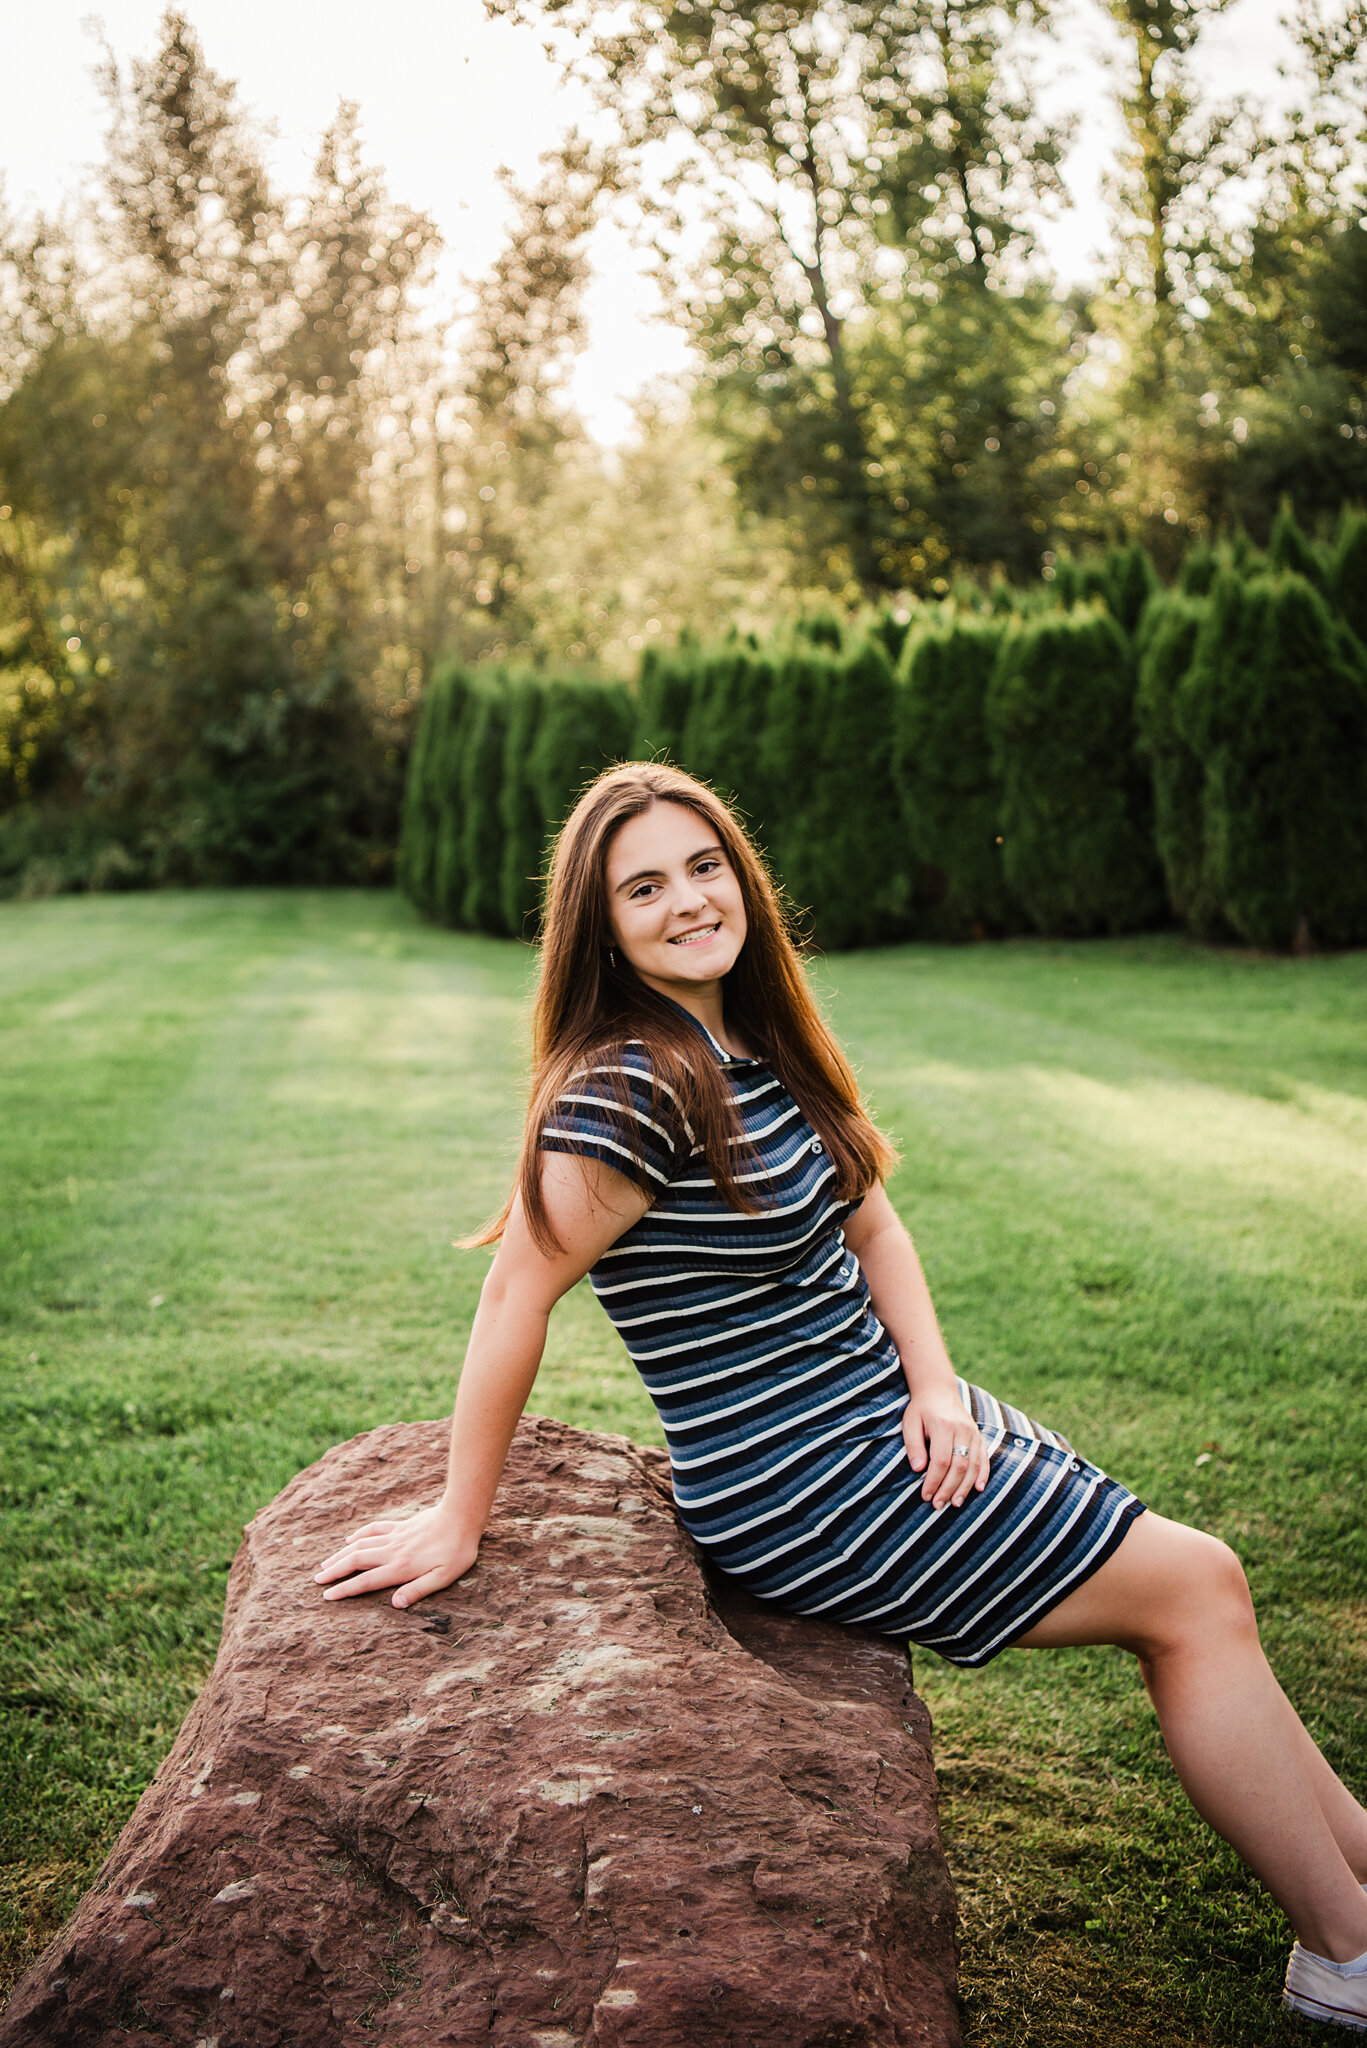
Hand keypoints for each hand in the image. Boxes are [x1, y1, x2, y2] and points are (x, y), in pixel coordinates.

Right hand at [312, 1502, 478, 1609]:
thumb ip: (418, 1590)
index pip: (365, 1581)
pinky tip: (350, 1539)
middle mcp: (392, 1551)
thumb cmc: (457, 1551)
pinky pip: (374, 1529)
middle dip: (334, 1572)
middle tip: (317, 1581)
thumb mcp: (443, 1577)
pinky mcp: (401, 1526)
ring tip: (325, 1564)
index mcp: (401, 1568)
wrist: (461, 1516)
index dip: (345, 1590)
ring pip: (360, 1544)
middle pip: (355, 1561)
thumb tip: (395, 1605)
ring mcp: (395, 1536)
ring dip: (341, 1555)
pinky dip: (359, 1534)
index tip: (327, 1597)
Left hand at [902, 1391, 990, 1509]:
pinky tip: (978, 1489)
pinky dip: (983, 1474)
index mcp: (943, 1426)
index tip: (926, 1495)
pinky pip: (984, 1458)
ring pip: (973, 1465)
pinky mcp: (978, 1436)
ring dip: (965, 1487)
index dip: (934, 1481)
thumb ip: (914, 1445)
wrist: (939, 1391)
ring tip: (956, 1503)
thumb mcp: (910, 1423)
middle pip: (959, 1466)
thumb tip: (918, 1469)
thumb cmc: (921, 1410)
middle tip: (938, 1504)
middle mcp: (962, 1430)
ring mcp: (973, 1433)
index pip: (941, 1460)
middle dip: (949, 1488)